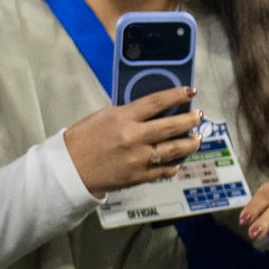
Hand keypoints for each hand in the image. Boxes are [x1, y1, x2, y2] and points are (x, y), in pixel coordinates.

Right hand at [63, 86, 202, 192]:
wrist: (69, 169)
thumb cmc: (83, 139)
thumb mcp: (104, 116)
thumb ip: (129, 113)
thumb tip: (152, 111)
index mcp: (124, 117)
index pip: (157, 102)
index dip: (177, 95)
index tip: (190, 91)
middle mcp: (134, 137)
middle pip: (171, 126)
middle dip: (190, 119)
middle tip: (199, 116)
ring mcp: (138, 159)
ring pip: (174, 150)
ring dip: (190, 143)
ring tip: (197, 138)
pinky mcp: (138, 177)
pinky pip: (163, 171)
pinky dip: (174, 165)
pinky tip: (179, 161)